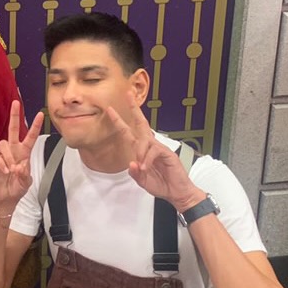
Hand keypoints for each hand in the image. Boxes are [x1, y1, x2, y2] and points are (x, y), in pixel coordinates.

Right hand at [0, 100, 44, 208]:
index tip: (41, 114)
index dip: (35, 126)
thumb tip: (20, 166)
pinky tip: (5, 171)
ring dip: (8, 156)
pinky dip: (2, 164)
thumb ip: (24, 175)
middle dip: (14, 116)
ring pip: (4, 144)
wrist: (5, 197)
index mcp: (24, 153)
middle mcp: (13, 150)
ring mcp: (2, 155)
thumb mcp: (25, 183)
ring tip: (11, 170)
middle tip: (16, 103)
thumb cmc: (17, 188)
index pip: (30, 137)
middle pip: (13, 129)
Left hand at [106, 93, 204, 211]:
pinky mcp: (167, 153)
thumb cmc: (161, 184)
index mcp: (141, 151)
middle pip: (141, 123)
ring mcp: (159, 148)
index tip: (110, 110)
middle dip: (134, 109)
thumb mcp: (142, 181)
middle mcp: (150, 146)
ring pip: (145, 140)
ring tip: (141, 167)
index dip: (119, 121)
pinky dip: (148, 159)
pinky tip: (146, 167)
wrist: (177, 192)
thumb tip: (132, 163)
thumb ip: (135, 173)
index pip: (129, 132)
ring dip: (140, 152)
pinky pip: (154, 151)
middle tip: (128, 95)